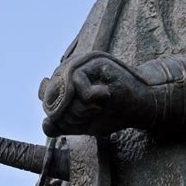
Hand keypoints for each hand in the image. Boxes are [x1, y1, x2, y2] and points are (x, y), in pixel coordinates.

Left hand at [39, 52, 155, 135]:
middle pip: (52, 96)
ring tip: (97, 108)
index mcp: (66, 80)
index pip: (45, 96)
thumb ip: (63, 125)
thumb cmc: (112, 114)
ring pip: (64, 91)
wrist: (140, 108)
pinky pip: (78, 82)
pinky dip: (89, 97)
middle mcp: (72, 67)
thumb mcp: (83, 124)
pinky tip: (105, 96)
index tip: (79, 120)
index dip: (58, 116)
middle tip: (92, 114)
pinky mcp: (96, 60)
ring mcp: (83, 62)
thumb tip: (45, 124)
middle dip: (69, 115)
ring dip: (79, 108)